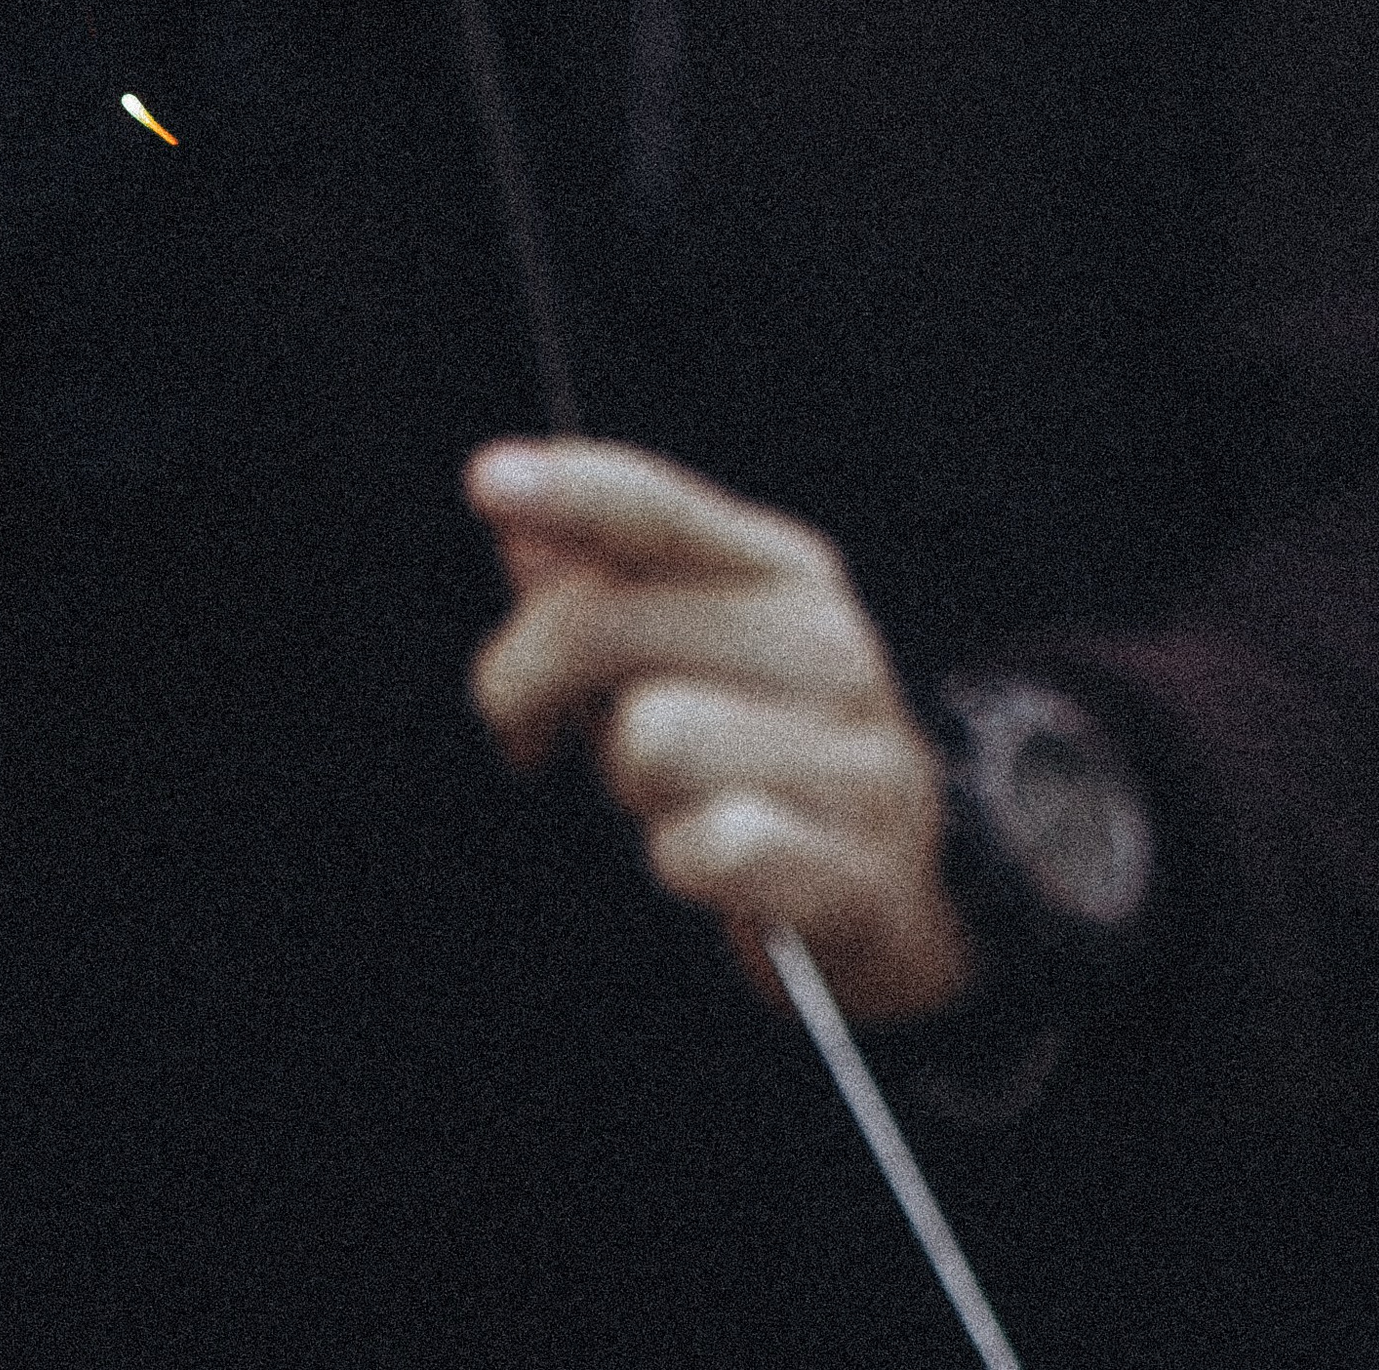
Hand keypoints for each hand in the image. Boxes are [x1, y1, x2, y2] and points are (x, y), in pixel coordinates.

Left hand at [466, 440, 971, 1025]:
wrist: (891, 897)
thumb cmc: (761, 755)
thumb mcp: (685, 655)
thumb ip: (603, 586)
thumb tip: (518, 526)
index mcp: (785, 573)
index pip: (661, 510)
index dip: (572, 490)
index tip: (487, 481)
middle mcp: (829, 646)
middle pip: (608, 626)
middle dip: (529, 685)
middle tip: (527, 728)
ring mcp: (855, 758)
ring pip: (650, 739)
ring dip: (628, 787)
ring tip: (665, 798)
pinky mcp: (857, 869)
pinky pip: (706, 846)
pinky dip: (682, 863)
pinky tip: (710, 862)